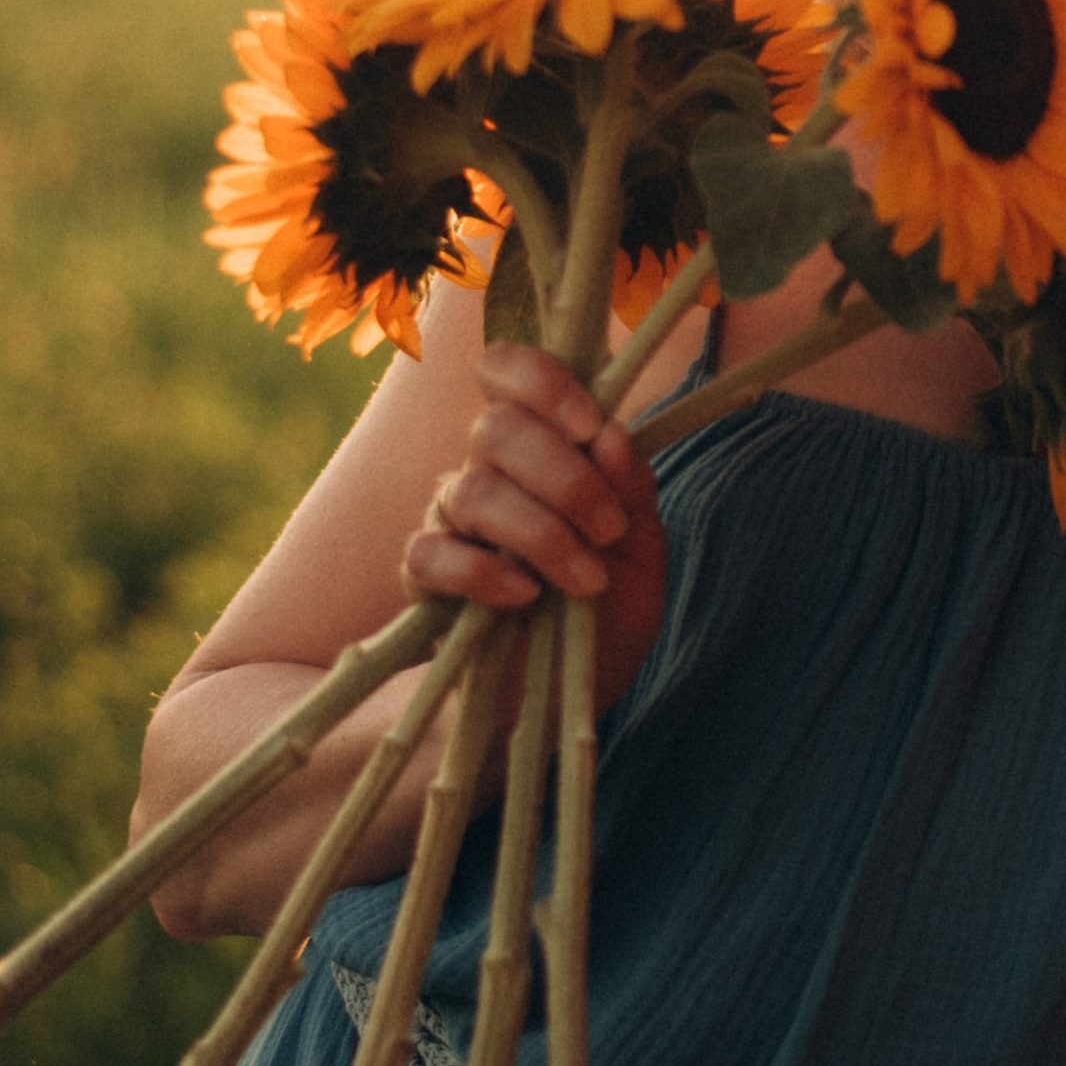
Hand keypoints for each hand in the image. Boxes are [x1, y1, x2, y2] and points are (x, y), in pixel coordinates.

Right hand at [406, 343, 669, 683]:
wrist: (569, 696)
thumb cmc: (607, 610)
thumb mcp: (642, 551)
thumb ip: (631, 492)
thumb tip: (611, 433)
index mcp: (539, 445)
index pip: (505, 369)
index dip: (542, 382)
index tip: (591, 427)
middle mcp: (485, 470)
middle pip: (494, 427)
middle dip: (564, 476)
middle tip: (609, 529)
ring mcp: (449, 522)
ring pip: (470, 489)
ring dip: (541, 533)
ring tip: (587, 581)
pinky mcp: (424, 580)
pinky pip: (431, 554)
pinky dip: (484, 573)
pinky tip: (525, 598)